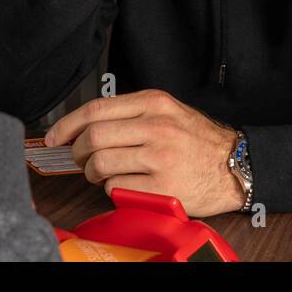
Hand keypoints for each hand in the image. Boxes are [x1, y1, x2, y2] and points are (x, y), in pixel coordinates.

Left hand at [45, 88, 244, 216]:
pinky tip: (123, 184)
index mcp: (154, 103)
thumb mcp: (169, 111)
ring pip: (101, 163)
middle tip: (81, 158)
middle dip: (78, 151)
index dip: (68, 123)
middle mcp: (156, 126)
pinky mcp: (162, 186)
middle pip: (94, 137)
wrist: (235, 166)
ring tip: (101, 174)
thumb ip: (132, 112)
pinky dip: (112, 189)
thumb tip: (86, 124)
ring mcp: (159, 157)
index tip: (56, 135)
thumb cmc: (199, 140)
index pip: (96, 109)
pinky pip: (117, 188)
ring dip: (93, 173)